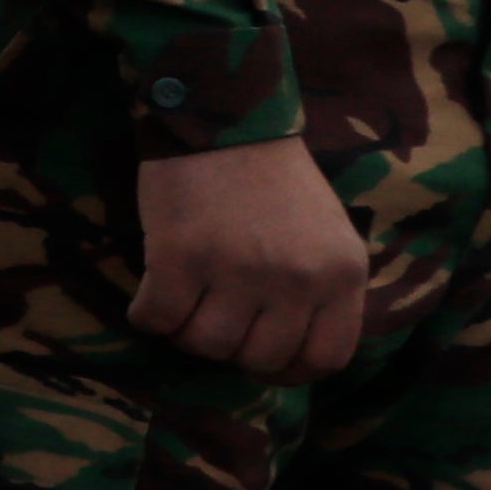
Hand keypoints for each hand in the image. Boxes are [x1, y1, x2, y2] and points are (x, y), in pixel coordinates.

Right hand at [128, 133, 366, 376]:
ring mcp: (237, 270)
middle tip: (216, 317)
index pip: (326, 359)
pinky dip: (148, 314)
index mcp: (342, 273)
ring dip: (187, 332)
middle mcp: (297, 279)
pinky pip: (157, 320)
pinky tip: (154, 290)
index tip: (261, 355)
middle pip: (258, 359)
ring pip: (205, 345)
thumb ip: (321, 292)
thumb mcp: (328, 236)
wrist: (224, 120)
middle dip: (232, 348)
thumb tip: (289, 353)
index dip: (288, 369)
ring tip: (185, 300)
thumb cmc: (275, 180)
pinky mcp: (180, 257)